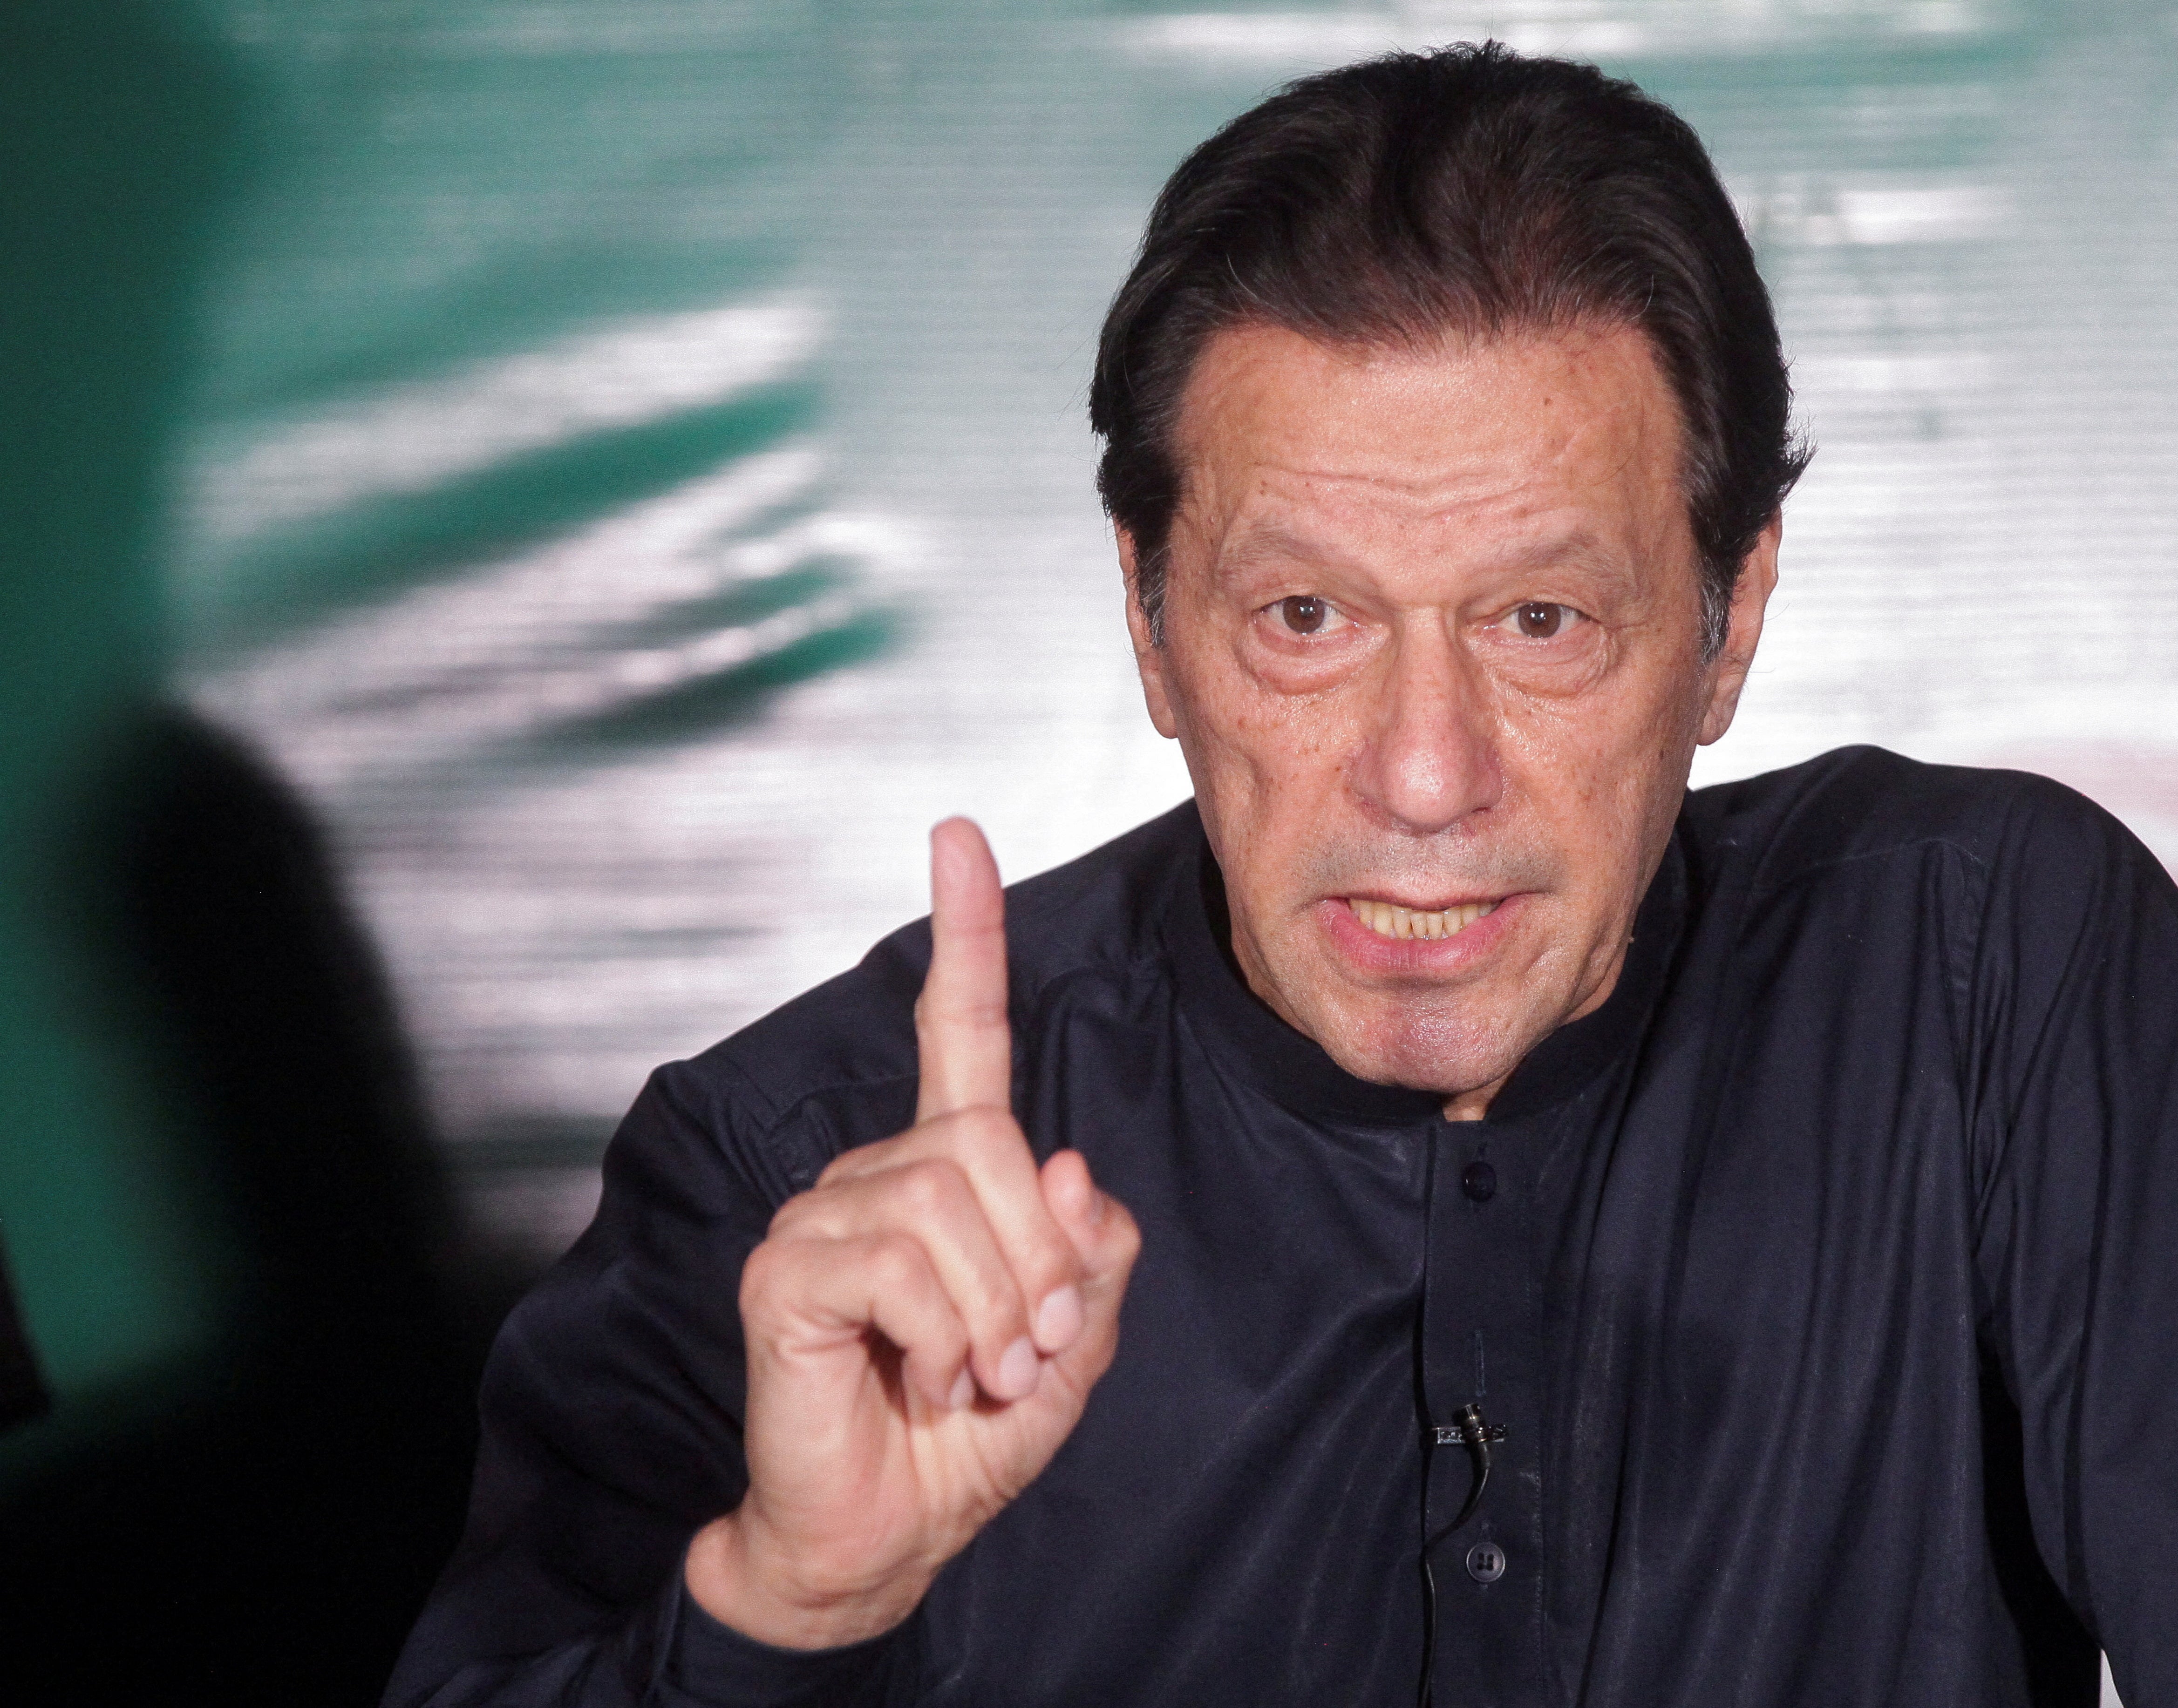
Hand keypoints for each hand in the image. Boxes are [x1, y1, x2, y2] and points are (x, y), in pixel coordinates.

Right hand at [685, 818, 1142, 1648]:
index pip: (955, 1031)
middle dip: (1037, 1263)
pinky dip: (944, 1334)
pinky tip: (927, 1375)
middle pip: (992, 1144)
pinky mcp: (787, 1267)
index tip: (956, 835)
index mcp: (947, 1171)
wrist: (885, 1532)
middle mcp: (878, 1172)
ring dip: (994, 1312)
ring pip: (951, 1202)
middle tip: (1023, 1353)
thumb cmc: (968, 1434)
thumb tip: (1072, 1170)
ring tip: (974, 1375)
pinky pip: (900, 1263)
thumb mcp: (1070, 1345)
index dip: (964, 935)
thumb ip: (1090, 1259)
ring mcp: (824, 1213)